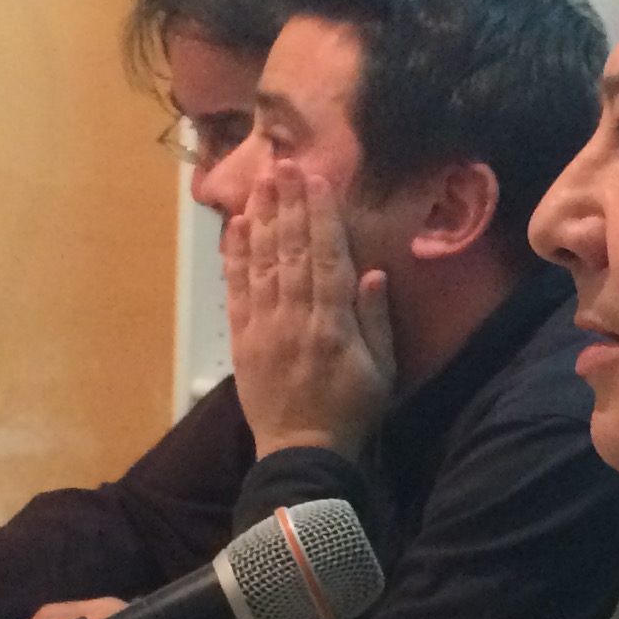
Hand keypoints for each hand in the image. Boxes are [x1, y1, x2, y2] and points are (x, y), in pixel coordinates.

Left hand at [224, 160, 395, 457]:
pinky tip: (236, 226)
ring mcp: (264, 328)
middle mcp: (295, 319)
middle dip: (287, 205)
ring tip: (260, 183)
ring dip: (261, 219)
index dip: (320, 216)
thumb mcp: (382, 371)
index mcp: (333, 326)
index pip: (326, 258)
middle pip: (290, 251)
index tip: (316, 180)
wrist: (302, 454)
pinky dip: (235, 256)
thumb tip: (373, 272)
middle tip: (283, 164)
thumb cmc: (351, 411)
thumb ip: (376, 321)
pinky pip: (236, 291)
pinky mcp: (242, 340)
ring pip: (262, 263)